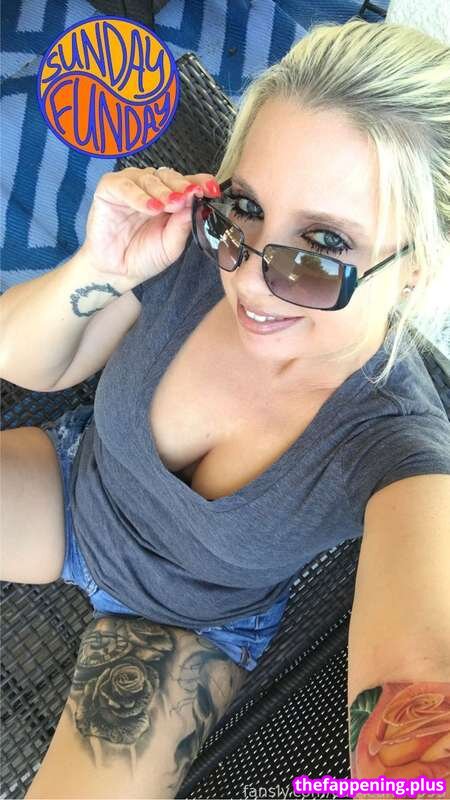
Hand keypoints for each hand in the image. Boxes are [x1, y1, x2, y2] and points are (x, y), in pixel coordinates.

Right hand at [77, 165, 220, 283]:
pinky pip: (124, 186)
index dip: (200, 182)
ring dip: (162, 191)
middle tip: (188, 197)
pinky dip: (138, 196)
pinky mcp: (109, 190)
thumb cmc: (144, 257)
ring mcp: (130, 186)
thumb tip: (196, 202)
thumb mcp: (172, 244)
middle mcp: (151, 188)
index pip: (187, 183)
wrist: (118, 272)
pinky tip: (150, 207)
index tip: (211, 189)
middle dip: (181, 186)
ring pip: (149, 178)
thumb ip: (183, 223)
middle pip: (169, 176)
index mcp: (170, 198)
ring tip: (170, 205)